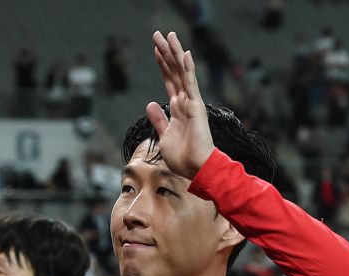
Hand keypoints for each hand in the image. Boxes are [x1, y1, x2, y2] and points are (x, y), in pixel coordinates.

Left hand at [148, 31, 213, 180]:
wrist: (197, 169)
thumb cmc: (183, 157)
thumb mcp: (165, 136)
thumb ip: (159, 119)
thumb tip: (150, 103)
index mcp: (178, 109)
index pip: (169, 81)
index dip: (162, 65)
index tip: (156, 49)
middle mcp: (185, 102)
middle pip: (174, 72)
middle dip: (166, 52)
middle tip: (158, 34)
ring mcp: (191, 103)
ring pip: (182, 73)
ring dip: (175, 53)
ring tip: (168, 35)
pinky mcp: (196, 107)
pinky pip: (191, 85)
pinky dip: (188, 69)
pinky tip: (184, 53)